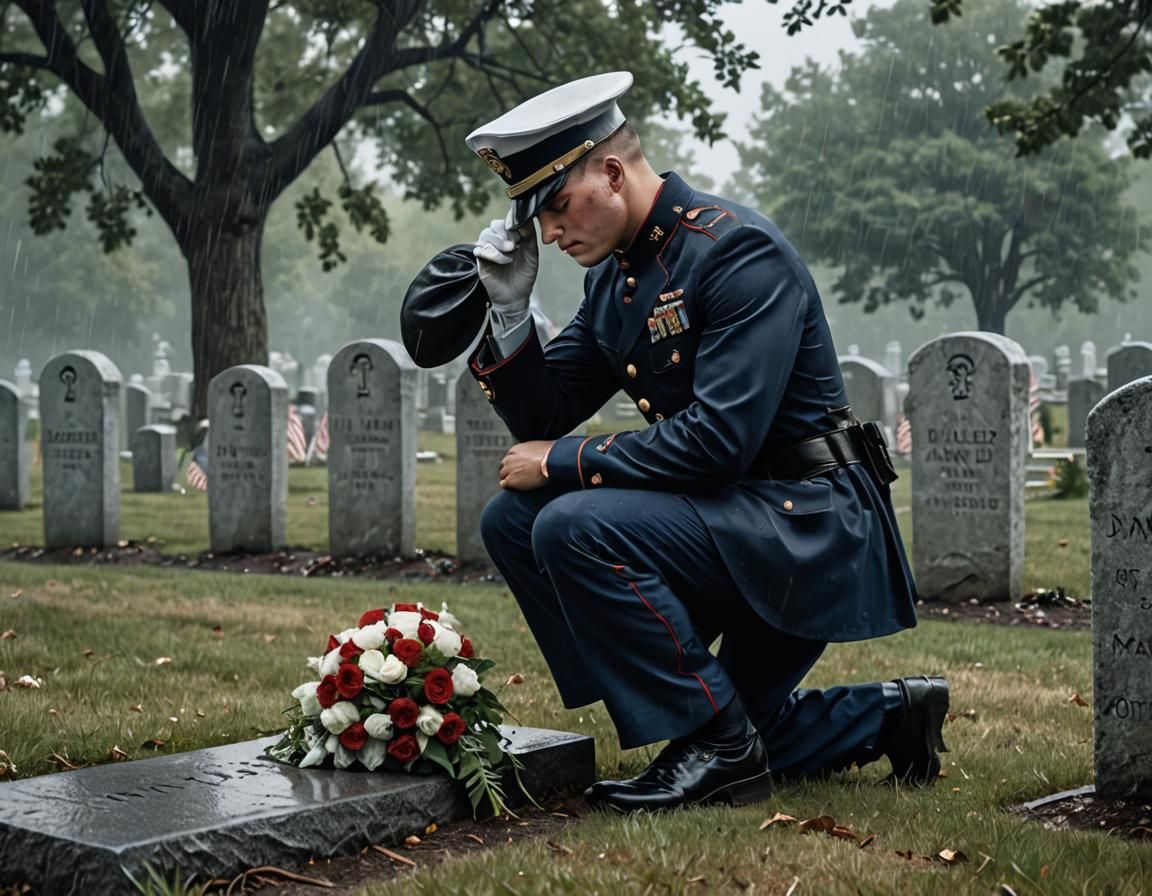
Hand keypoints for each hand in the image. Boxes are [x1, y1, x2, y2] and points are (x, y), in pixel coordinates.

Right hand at [474, 210, 537, 328]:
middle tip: (515, 246)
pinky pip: (480, 249)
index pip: (508, 220)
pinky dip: (491, 253)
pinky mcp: (480, 259)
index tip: (521, 233)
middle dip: (505, 233)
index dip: (513, 223)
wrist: (516, 296)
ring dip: (499, 243)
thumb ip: (529, 235)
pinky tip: (502, 261)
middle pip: (495, 225)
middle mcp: (498, 240)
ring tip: (510, 255)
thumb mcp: (532, 254)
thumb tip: (526, 218)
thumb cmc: (524, 275)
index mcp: (511, 236)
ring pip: (486, 235)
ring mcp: (488, 248)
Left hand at [499, 440, 551, 490]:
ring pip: (503, 475)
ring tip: (520, 483)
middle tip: (521, 476)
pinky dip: (509, 486)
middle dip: (511, 471)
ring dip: (510, 479)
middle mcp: (509, 458)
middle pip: (504, 466)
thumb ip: (531, 451)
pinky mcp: (510, 480)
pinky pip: (504, 484)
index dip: (515, 464)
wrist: (550, 462)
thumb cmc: (550, 455)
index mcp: (515, 450)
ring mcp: (508, 469)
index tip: (522, 468)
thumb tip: (537, 454)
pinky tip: (517, 487)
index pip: (509, 458)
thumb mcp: (538, 448)